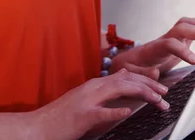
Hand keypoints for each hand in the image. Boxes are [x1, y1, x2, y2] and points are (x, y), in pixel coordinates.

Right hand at [31, 68, 168, 139]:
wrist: (38, 126)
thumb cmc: (61, 116)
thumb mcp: (85, 98)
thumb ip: (104, 90)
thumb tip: (123, 80)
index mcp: (93, 85)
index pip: (123, 76)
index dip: (144, 79)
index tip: (159, 85)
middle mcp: (91, 88)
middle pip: (125, 80)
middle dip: (148, 85)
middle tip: (164, 92)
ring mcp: (86, 101)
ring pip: (117, 90)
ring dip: (140, 93)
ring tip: (156, 99)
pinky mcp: (82, 116)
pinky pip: (101, 112)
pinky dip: (115, 111)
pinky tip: (127, 112)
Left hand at [110, 17, 194, 78]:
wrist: (126, 60)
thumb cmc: (129, 67)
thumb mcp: (130, 73)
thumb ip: (142, 74)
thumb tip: (155, 72)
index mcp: (152, 49)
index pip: (169, 43)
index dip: (182, 50)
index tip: (194, 61)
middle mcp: (163, 40)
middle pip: (180, 27)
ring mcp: (170, 39)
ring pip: (185, 25)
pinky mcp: (176, 42)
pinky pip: (188, 32)